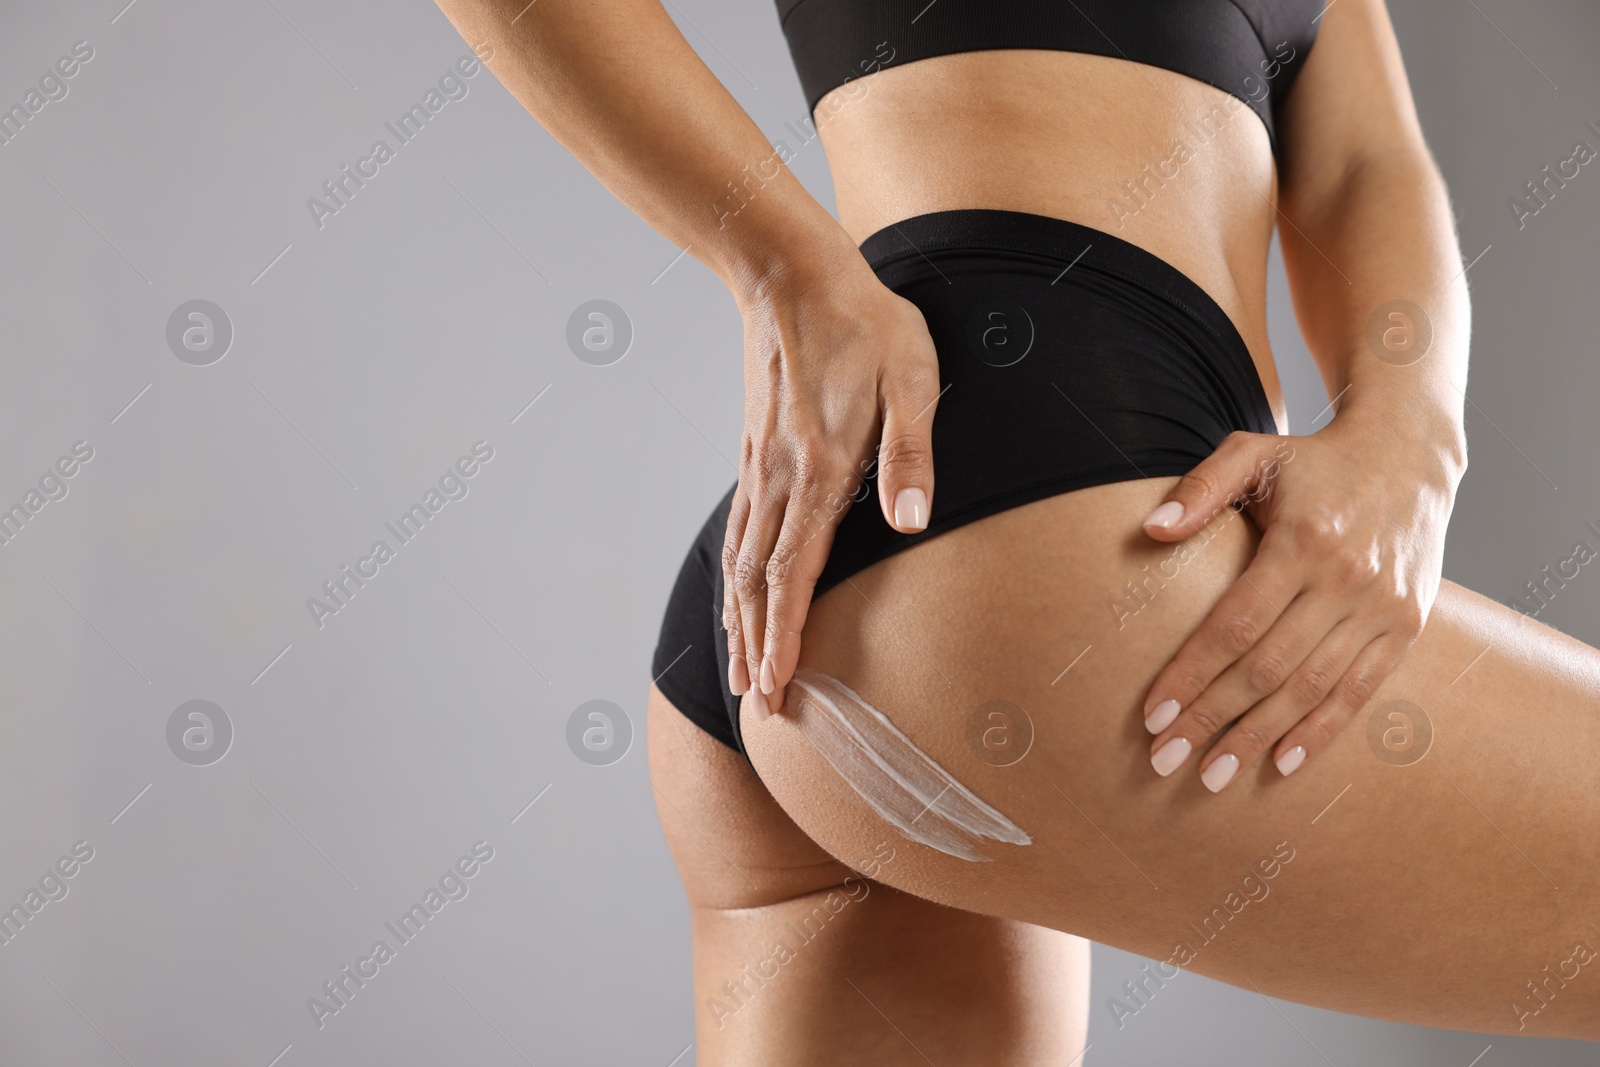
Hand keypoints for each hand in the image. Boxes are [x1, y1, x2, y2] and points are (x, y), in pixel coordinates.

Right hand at [723, 251, 941, 716]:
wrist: (793, 274)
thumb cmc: (866, 324)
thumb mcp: (911, 379)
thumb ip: (911, 455)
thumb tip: (912, 524)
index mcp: (821, 469)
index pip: (796, 572)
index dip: (787, 636)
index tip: (777, 688)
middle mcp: (781, 478)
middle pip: (759, 581)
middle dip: (758, 646)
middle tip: (755, 703)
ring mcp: (761, 466)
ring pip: (742, 560)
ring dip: (740, 619)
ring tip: (738, 668)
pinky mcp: (756, 451)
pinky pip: (739, 529)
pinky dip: (734, 575)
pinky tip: (735, 592)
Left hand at [1137, 410, 1462, 790]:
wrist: (1410, 453)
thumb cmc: (1315, 459)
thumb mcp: (1254, 453)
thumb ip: (1200, 490)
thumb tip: (1150, 531)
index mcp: (1303, 540)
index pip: (1235, 624)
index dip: (1191, 674)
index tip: (1152, 715)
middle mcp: (1346, 579)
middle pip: (1267, 667)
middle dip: (1211, 719)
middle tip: (1165, 761)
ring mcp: (1381, 606)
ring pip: (1311, 689)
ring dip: (1258, 738)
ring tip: (1212, 775)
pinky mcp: (1407, 625)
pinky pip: (1360, 691)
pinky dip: (1320, 730)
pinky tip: (1281, 762)